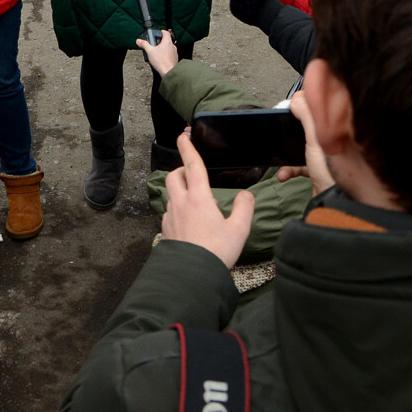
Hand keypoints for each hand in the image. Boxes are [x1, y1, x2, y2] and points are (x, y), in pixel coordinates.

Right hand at [135, 28, 178, 74]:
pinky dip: (162, 56)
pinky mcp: (173, 59)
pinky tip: (157, 60)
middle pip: (165, 41)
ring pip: (166, 49)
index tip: (156, 33)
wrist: (169, 72)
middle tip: (152, 46)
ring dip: (160, 50)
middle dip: (157, 43)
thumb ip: (144, 44)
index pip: (165, 32)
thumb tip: (139, 41)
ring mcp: (174, 53)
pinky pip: (167, 55)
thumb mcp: (149, 51)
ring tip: (153, 55)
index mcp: (167, 42)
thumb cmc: (162, 62)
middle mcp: (172, 46)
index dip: (160, 31)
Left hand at [160, 129, 253, 269]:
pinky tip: (190, 223)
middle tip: (193, 173)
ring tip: (198, 203)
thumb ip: (244, 208)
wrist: (192, 276)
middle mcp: (180, 204)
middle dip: (181, 170)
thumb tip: (246, 195)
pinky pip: (169, 213)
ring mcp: (170, 218)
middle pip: (174, 177)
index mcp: (198, 198)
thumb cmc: (217, 251)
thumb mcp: (239, 229)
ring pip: (171, 195)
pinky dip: (178, 210)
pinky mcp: (166, 231)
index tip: (183, 135)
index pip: (192, 165)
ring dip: (181, 192)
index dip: (187, 147)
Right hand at [275, 93, 334, 195]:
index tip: (289, 106)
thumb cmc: (333, 174)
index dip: (303, 106)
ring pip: (301, 147)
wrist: (336, 205)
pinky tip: (283, 175)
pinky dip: (289, 170)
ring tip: (279, 156)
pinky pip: (299, 166)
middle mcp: (331, 143)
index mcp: (334, 132)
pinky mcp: (318, 172)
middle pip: (307, 128)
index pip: (318, 111)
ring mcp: (324, 158)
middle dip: (291, 130)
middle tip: (280, 130)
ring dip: (287, 153)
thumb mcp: (316, 140)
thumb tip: (297, 98)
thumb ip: (308, 117)